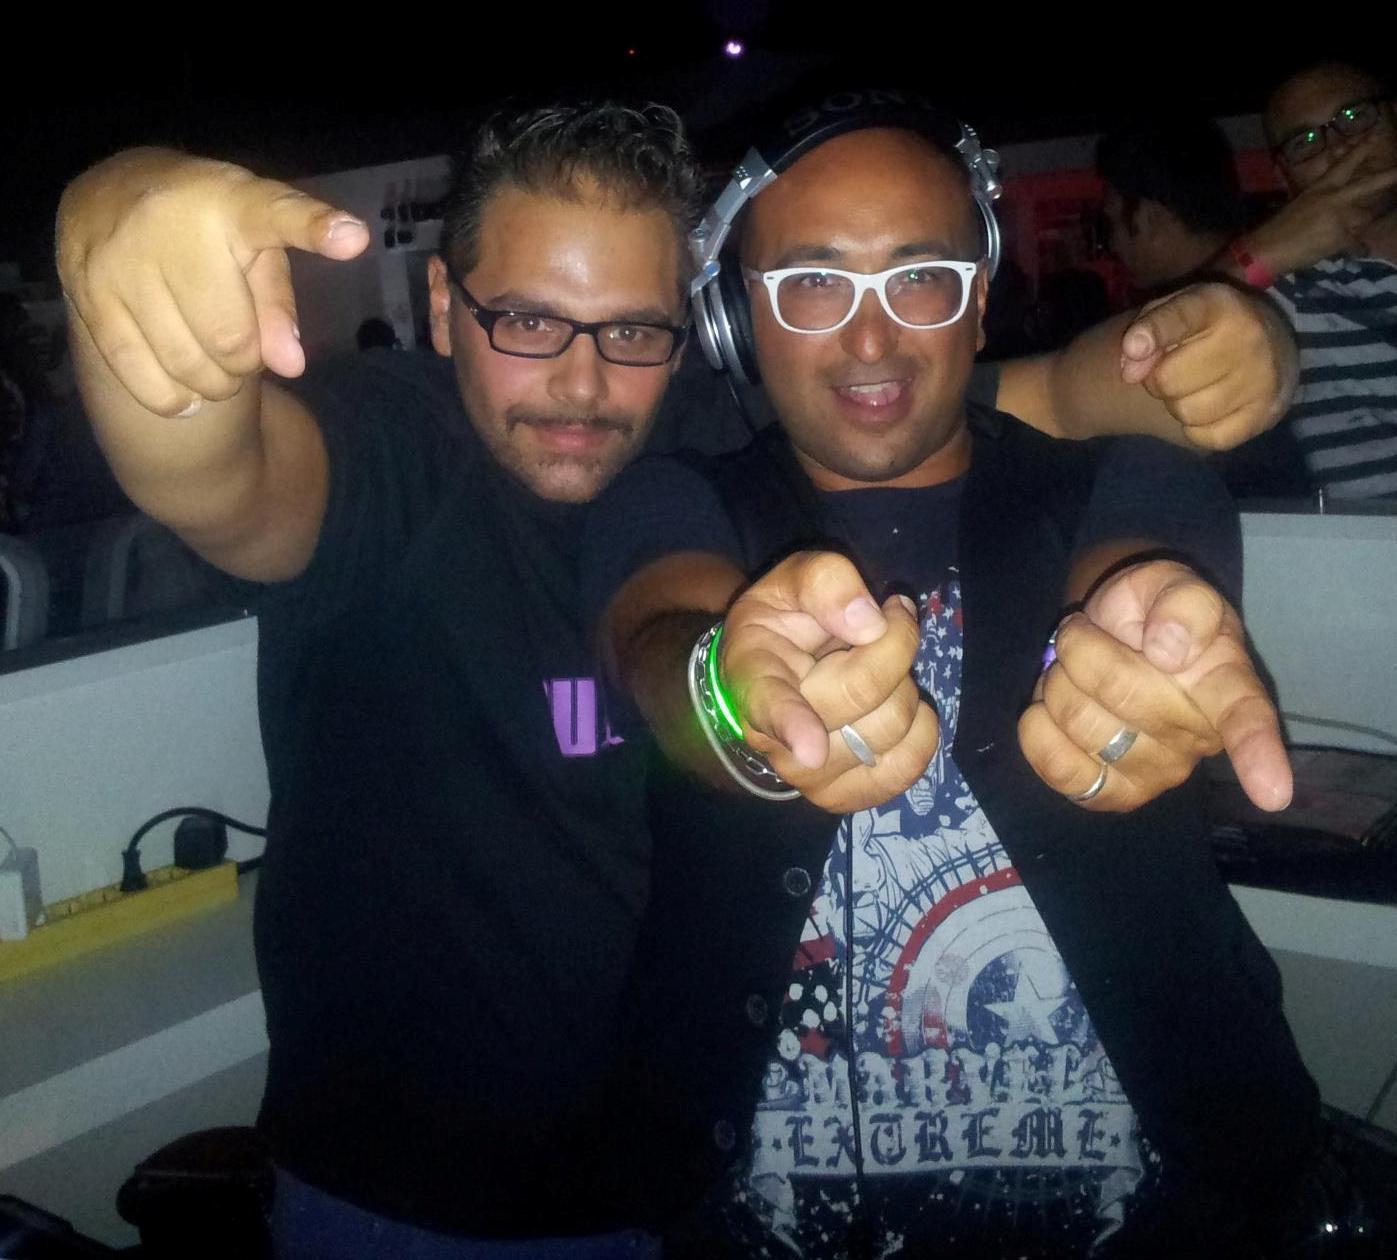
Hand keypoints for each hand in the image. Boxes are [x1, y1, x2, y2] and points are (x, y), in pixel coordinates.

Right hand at [56, 148, 370, 417]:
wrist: (108, 197)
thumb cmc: (208, 231)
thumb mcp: (254, 247)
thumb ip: (280, 303)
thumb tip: (291, 366)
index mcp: (228, 200)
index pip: (274, 214)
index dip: (315, 226)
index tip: (354, 238)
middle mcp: (168, 222)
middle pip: (231, 337)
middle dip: (245, 359)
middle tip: (240, 346)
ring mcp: (121, 259)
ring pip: (187, 364)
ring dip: (212, 382)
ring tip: (213, 363)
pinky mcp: (88, 294)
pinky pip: (140, 374)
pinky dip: (172, 398)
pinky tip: (184, 391)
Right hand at [720, 551, 939, 811]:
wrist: (768, 676)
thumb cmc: (781, 625)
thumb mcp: (790, 581)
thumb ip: (824, 582)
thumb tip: (871, 622)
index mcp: (754, 676)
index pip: (771, 704)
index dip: (792, 725)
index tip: (811, 748)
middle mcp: (773, 738)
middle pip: (862, 693)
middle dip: (893, 645)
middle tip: (885, 622)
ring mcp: (808, 775)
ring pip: (891, 727)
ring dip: (905, 686)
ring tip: (881, 669)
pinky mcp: (842, 796)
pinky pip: (906, 770)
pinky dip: (920, 733)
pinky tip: (899, 706)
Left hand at [1018, 559, 1291, 812]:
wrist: (1111, 639)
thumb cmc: (1154, 614)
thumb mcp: (1173, 584)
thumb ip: (1183, 602)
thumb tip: (1173, 651)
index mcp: (1227, 685)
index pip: (1245, 719)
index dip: (1258, 753)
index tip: (1272, 793)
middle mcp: (1198, 738)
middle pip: (1124, 694)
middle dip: (1084, 649)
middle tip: (1084, 635)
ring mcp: (1157, 773)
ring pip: (1083, 726)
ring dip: (1057, 684)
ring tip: (1072, 670)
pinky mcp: (1113, 794)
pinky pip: (1060, 770)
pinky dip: (1037, 730)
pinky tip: (1048, 710)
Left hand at [1117, 282, 1297, 451]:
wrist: (1275, 349)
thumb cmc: (1209, 329)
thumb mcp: (1176, 312)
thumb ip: (1144, 331)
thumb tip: (1130, 372)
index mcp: (1220, 305)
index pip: (1180, 318)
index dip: (1151, 333)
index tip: (1131, 347)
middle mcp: (1248, 338)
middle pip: (1168, 380)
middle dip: (1160, 380)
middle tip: (1175, 371)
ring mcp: (1262, 378)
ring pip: (1186, 413)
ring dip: (1180, 406)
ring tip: (1196, 387)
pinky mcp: (1266, 414)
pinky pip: (1208, 438)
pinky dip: (1201, 430)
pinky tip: (1213, 408)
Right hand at [1244, 135, 1396, 276]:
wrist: (1268, 249)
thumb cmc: (1277, 227)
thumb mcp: (1300, 204)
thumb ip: (1321, 201)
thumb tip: (1336, 207)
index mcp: (1321, 187)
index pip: (1346, 163)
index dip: (1363, 147)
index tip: (1377, 134)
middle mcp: (1335, 198)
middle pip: (1369, 184)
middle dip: (1389, 176)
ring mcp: (1341, 217)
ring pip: (1364, 218)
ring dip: (1359, 226)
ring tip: (1347, 232)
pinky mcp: (1341, 237)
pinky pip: (1358, 243)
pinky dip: (1357, 248)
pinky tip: (1358, 251)